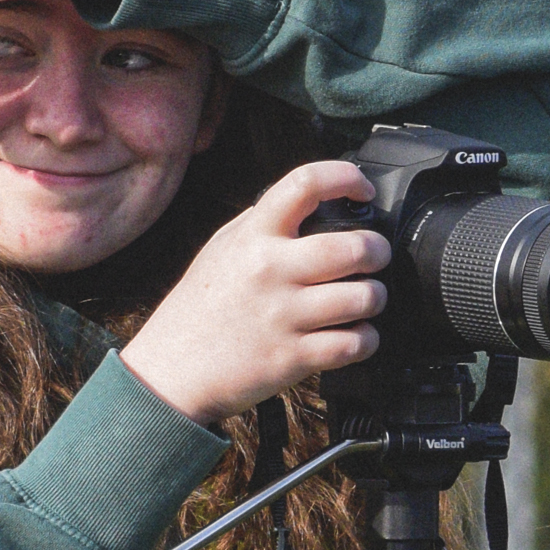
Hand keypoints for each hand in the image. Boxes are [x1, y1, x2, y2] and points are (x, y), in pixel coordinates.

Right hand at [119, 162, 389, 423]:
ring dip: (375, 298)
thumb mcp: (222, 249)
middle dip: (378, 251)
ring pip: (364, 298)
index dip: (346, 178)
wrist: (171, 370)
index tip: (361, 190)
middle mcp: (270, 271)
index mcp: (254, 235)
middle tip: (375, 257)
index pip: (306, 184)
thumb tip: (311, 204)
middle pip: (355, 247)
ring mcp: (283, 316)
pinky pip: (355, 344)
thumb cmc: (198, 310)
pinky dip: (365, 339)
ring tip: (365, 299)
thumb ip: (263, 225)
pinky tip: (354, 335)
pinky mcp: (293, 357)